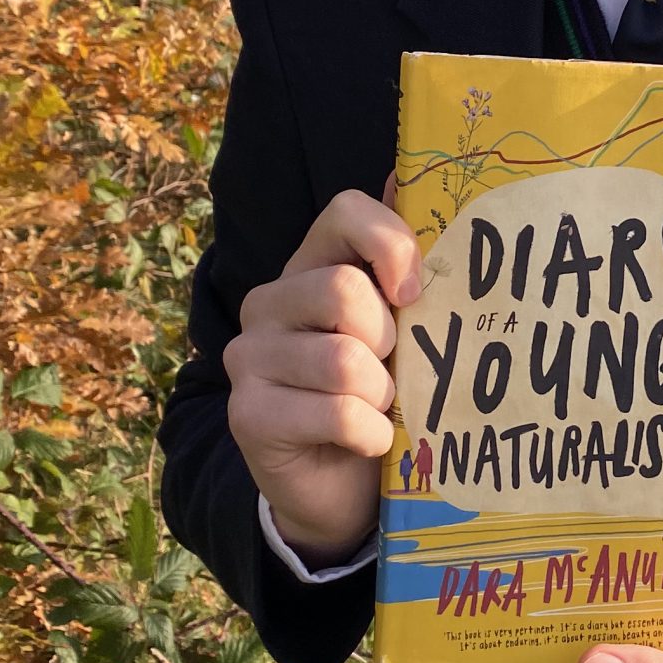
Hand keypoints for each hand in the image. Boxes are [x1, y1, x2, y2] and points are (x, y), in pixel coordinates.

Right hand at [225, 186, 419, 561]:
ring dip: (381, 396)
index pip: (344, 210)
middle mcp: (268, 303)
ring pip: (344, 361)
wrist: (339, 488)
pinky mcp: (248, 415)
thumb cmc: (377, 396)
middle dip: (387, 340)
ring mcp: (249, 358)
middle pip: (344, 291)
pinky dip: (371, 434)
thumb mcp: (398, 328)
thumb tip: (404, 174)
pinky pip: (338, 415)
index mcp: (308, 267)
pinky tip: (367, 442)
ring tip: (378, 410)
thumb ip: (399, 265)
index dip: (391, 243)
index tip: (414, 293)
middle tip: (391, 371)